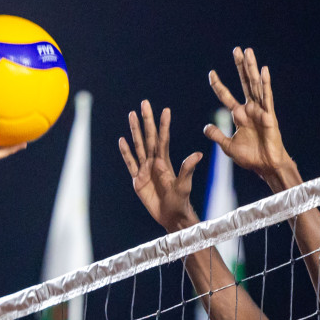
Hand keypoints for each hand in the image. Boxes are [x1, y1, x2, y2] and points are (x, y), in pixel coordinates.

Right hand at [118, 101, 201, 233]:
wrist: (171, 216)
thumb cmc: (181, 201)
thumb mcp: (184, 184)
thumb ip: (187, 169)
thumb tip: (198, 154)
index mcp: (165, 162)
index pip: (163, 139)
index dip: (164, 125)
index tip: (165, 109)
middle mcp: (154, 162)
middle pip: (149, 137)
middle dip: (146, 120)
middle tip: (144, 103)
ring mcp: (145, 170)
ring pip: (138, 146)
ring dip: (134, 130)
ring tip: (131, 114)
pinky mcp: (138, 180)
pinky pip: (130, 163)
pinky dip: (126, 152)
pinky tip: (122, 140)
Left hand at [206, 47, 296, 189]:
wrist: (266, 166)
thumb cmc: (250, 158)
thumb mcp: (228, 147)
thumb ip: (217, 136)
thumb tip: (206, 127)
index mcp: (239, 115)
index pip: (226, 96)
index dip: (218, 85)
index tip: (211, 73)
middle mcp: (249, 109)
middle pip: (243, 83)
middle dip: (239, 67)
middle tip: (236, 50)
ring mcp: (260, 110)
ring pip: (255, 85)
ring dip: (251, 68)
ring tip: (248, 51)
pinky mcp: (269, 115)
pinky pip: (267, 97)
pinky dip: (265, 84)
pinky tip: (263, 70)